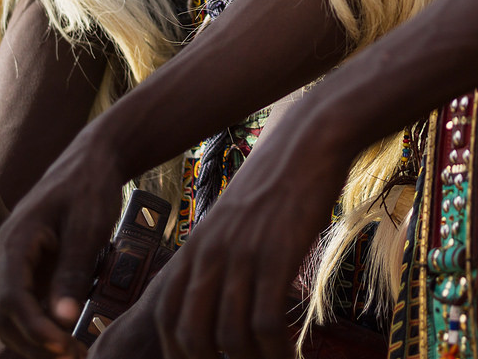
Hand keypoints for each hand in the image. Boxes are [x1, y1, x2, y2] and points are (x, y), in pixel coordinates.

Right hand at [0, 133, 129, 357]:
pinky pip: (24, 306)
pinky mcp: (27, 269)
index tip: (64, 348)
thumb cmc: (91, 188)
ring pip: (10, 315)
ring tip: (73, 354)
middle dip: (34, 342)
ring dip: (35, 340)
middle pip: (4, 315)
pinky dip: (42, 327)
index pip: (11, 299)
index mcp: (13, 242)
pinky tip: (69, 338)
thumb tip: (63, 322)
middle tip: (74, 357)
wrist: (92, 161)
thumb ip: (72, 272)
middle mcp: (4, 255)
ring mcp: (13, 264)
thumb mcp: (87, 228)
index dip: (34, 329)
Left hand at [152, 107, 353, 358]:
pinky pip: (266, 324)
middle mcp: (210, 254)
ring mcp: (241, 255)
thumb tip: (223, 295)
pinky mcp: (274, 255)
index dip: (178, 352)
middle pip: (189, 335)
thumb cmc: (279, 182)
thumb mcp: (237, 219)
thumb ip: (223, 255)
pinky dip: (277, 353)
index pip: (167, 317)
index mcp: (196, 248)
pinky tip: (293, 358)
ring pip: (230, 337)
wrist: (309, 141)